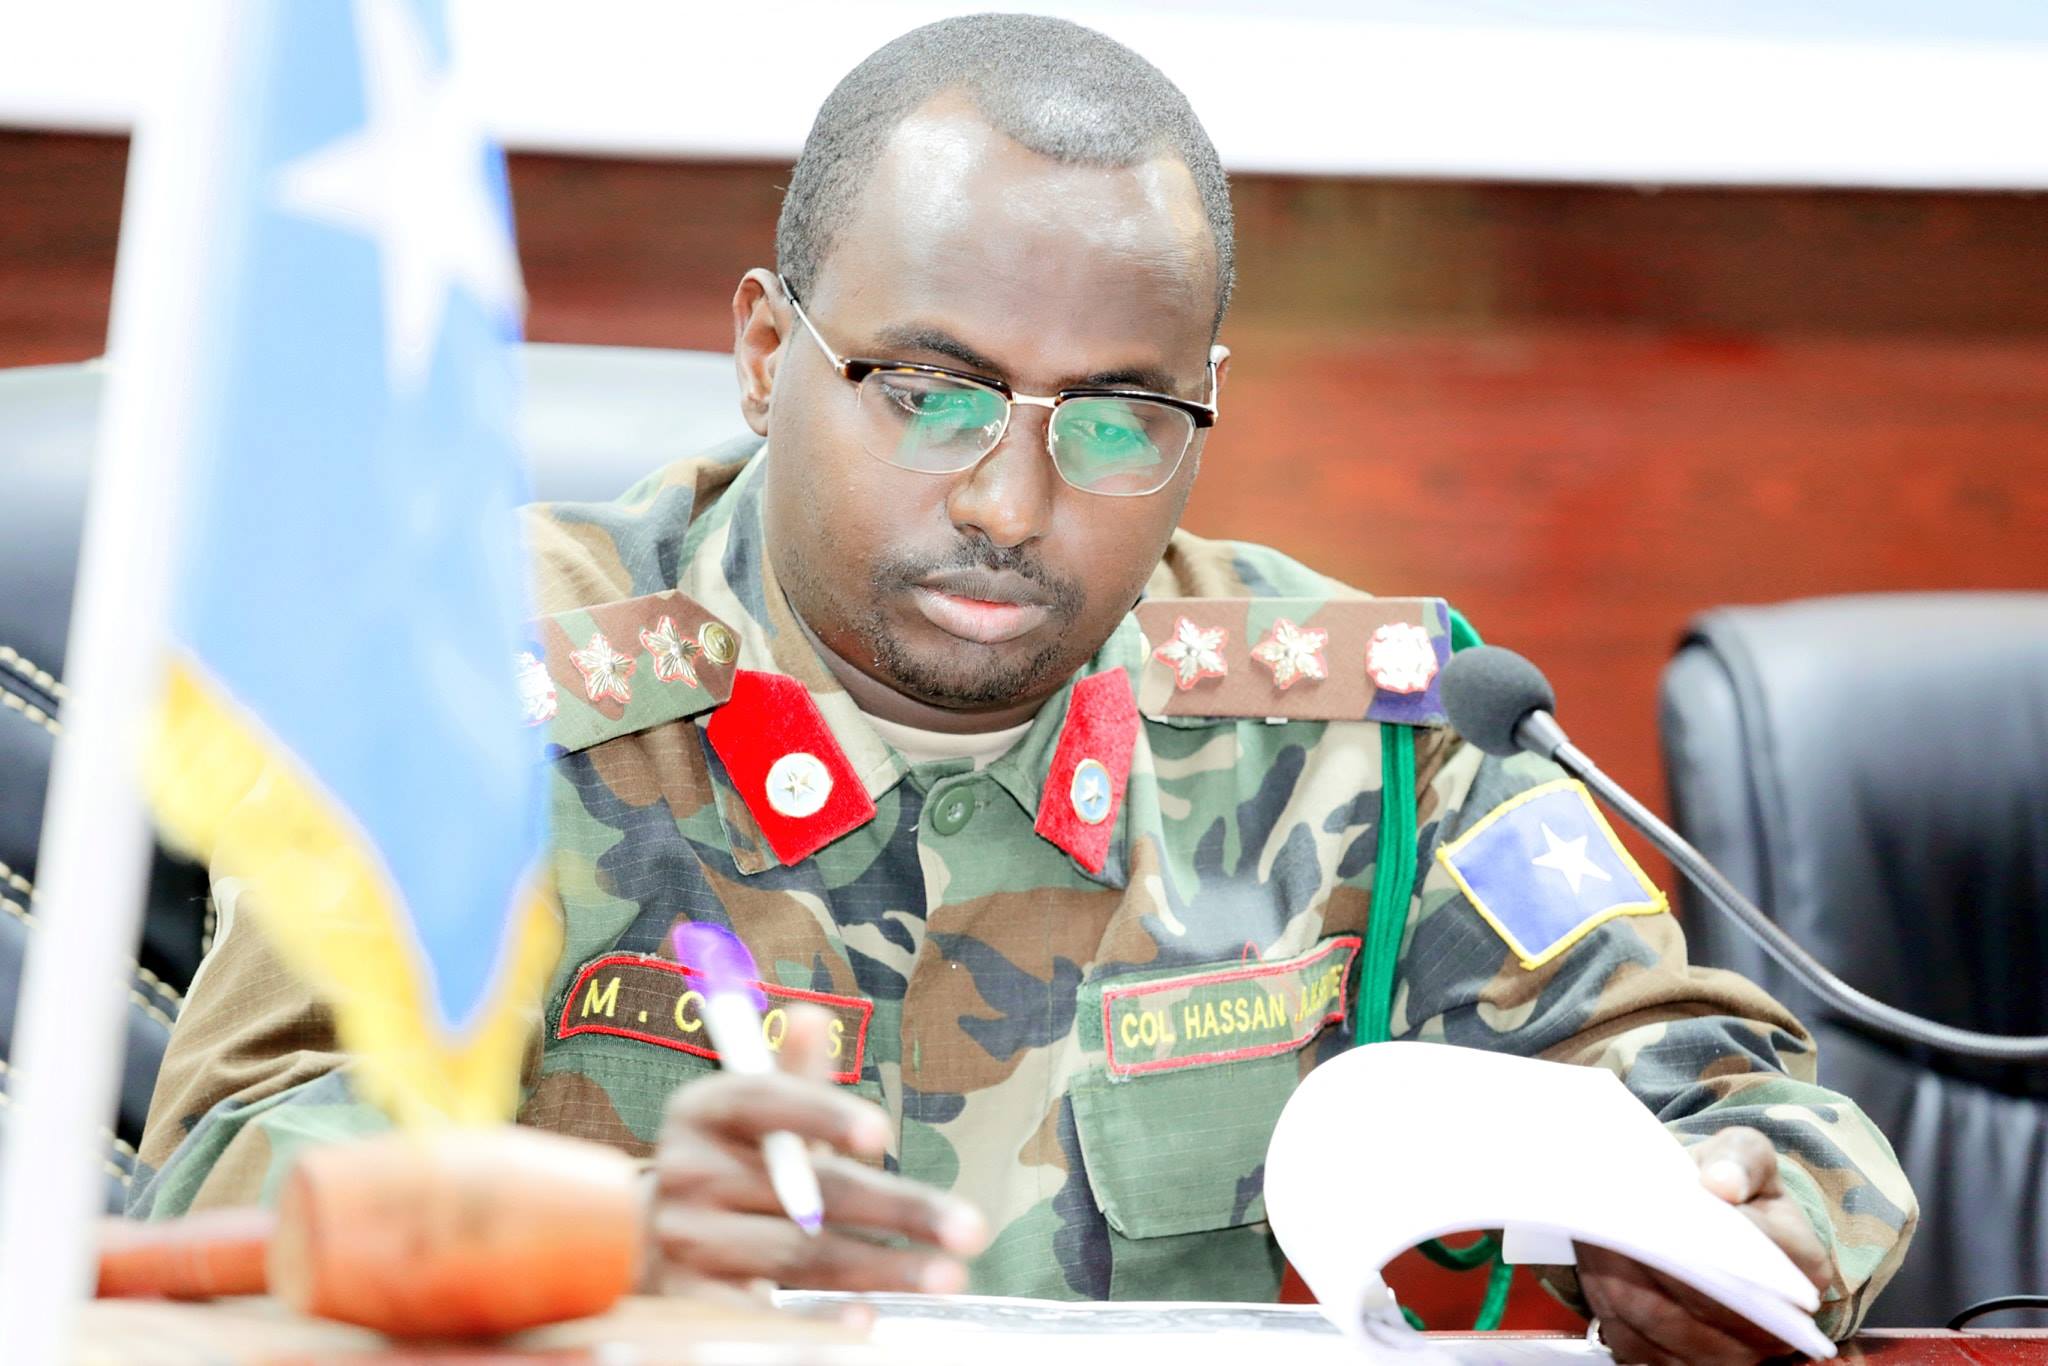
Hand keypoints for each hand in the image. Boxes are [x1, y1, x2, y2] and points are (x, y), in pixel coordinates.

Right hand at [646, 1003, 989, 1297]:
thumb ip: (792, 1074)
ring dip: (880, 1269)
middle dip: (897, 1210)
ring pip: (798, 1256)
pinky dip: (816, 1320)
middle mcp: (686, 1171)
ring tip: (949, 1275)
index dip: (822, 1112)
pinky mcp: (688, 1301)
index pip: (765, 1100)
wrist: (645, 1240)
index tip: (881, 1132)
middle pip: (806, 1191)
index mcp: (704, 1109)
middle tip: (970, 1229)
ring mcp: (685, 1240)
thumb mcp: (754, 1117)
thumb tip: (815, 1016)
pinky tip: (866, 1320)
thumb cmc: (729, 1165)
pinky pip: (762, 1314)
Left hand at [1577, 1126, 1833, 1364]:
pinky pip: (1635, 1341)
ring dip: (1619, 1280)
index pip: (1757, 1255)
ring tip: (1594, 1235)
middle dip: (1653, 1259)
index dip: (1708, 1234)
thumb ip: (1740, 1160)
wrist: (1713, 1220)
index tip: (1663, 1206)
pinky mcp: (1679, 1363)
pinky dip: (1608, 1304)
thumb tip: (1721, 1184)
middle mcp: (1775, 1328)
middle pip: (1704, 1301)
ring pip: (1662, 1324)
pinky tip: (1593, 1265)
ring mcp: (1728, 1354)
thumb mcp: (1746, 1154)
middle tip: (1610, 1219)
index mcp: (1803, 1268)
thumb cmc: (1731, 1186)